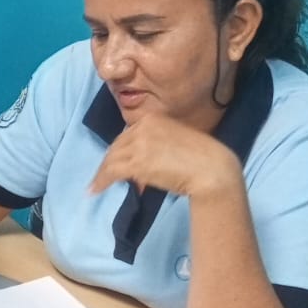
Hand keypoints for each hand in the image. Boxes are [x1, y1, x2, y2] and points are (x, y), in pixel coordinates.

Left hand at [90, 114, 242, 199]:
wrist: (212, 169)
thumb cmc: (203, 158)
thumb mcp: (176, 141)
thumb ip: (156, 146)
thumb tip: (140, 167)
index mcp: (154, 118)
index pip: (128, 134)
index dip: (120, 149)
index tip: (116, 160)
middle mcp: (144, 127)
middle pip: (117, 145)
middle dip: (108, 161)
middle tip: (102, 175)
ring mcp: (139, 144)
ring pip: (111, 159)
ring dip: (102, 173)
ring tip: (96, 185)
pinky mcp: (137, 163)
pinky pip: (111, 172)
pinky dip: (101, 181)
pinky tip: (95, 190)